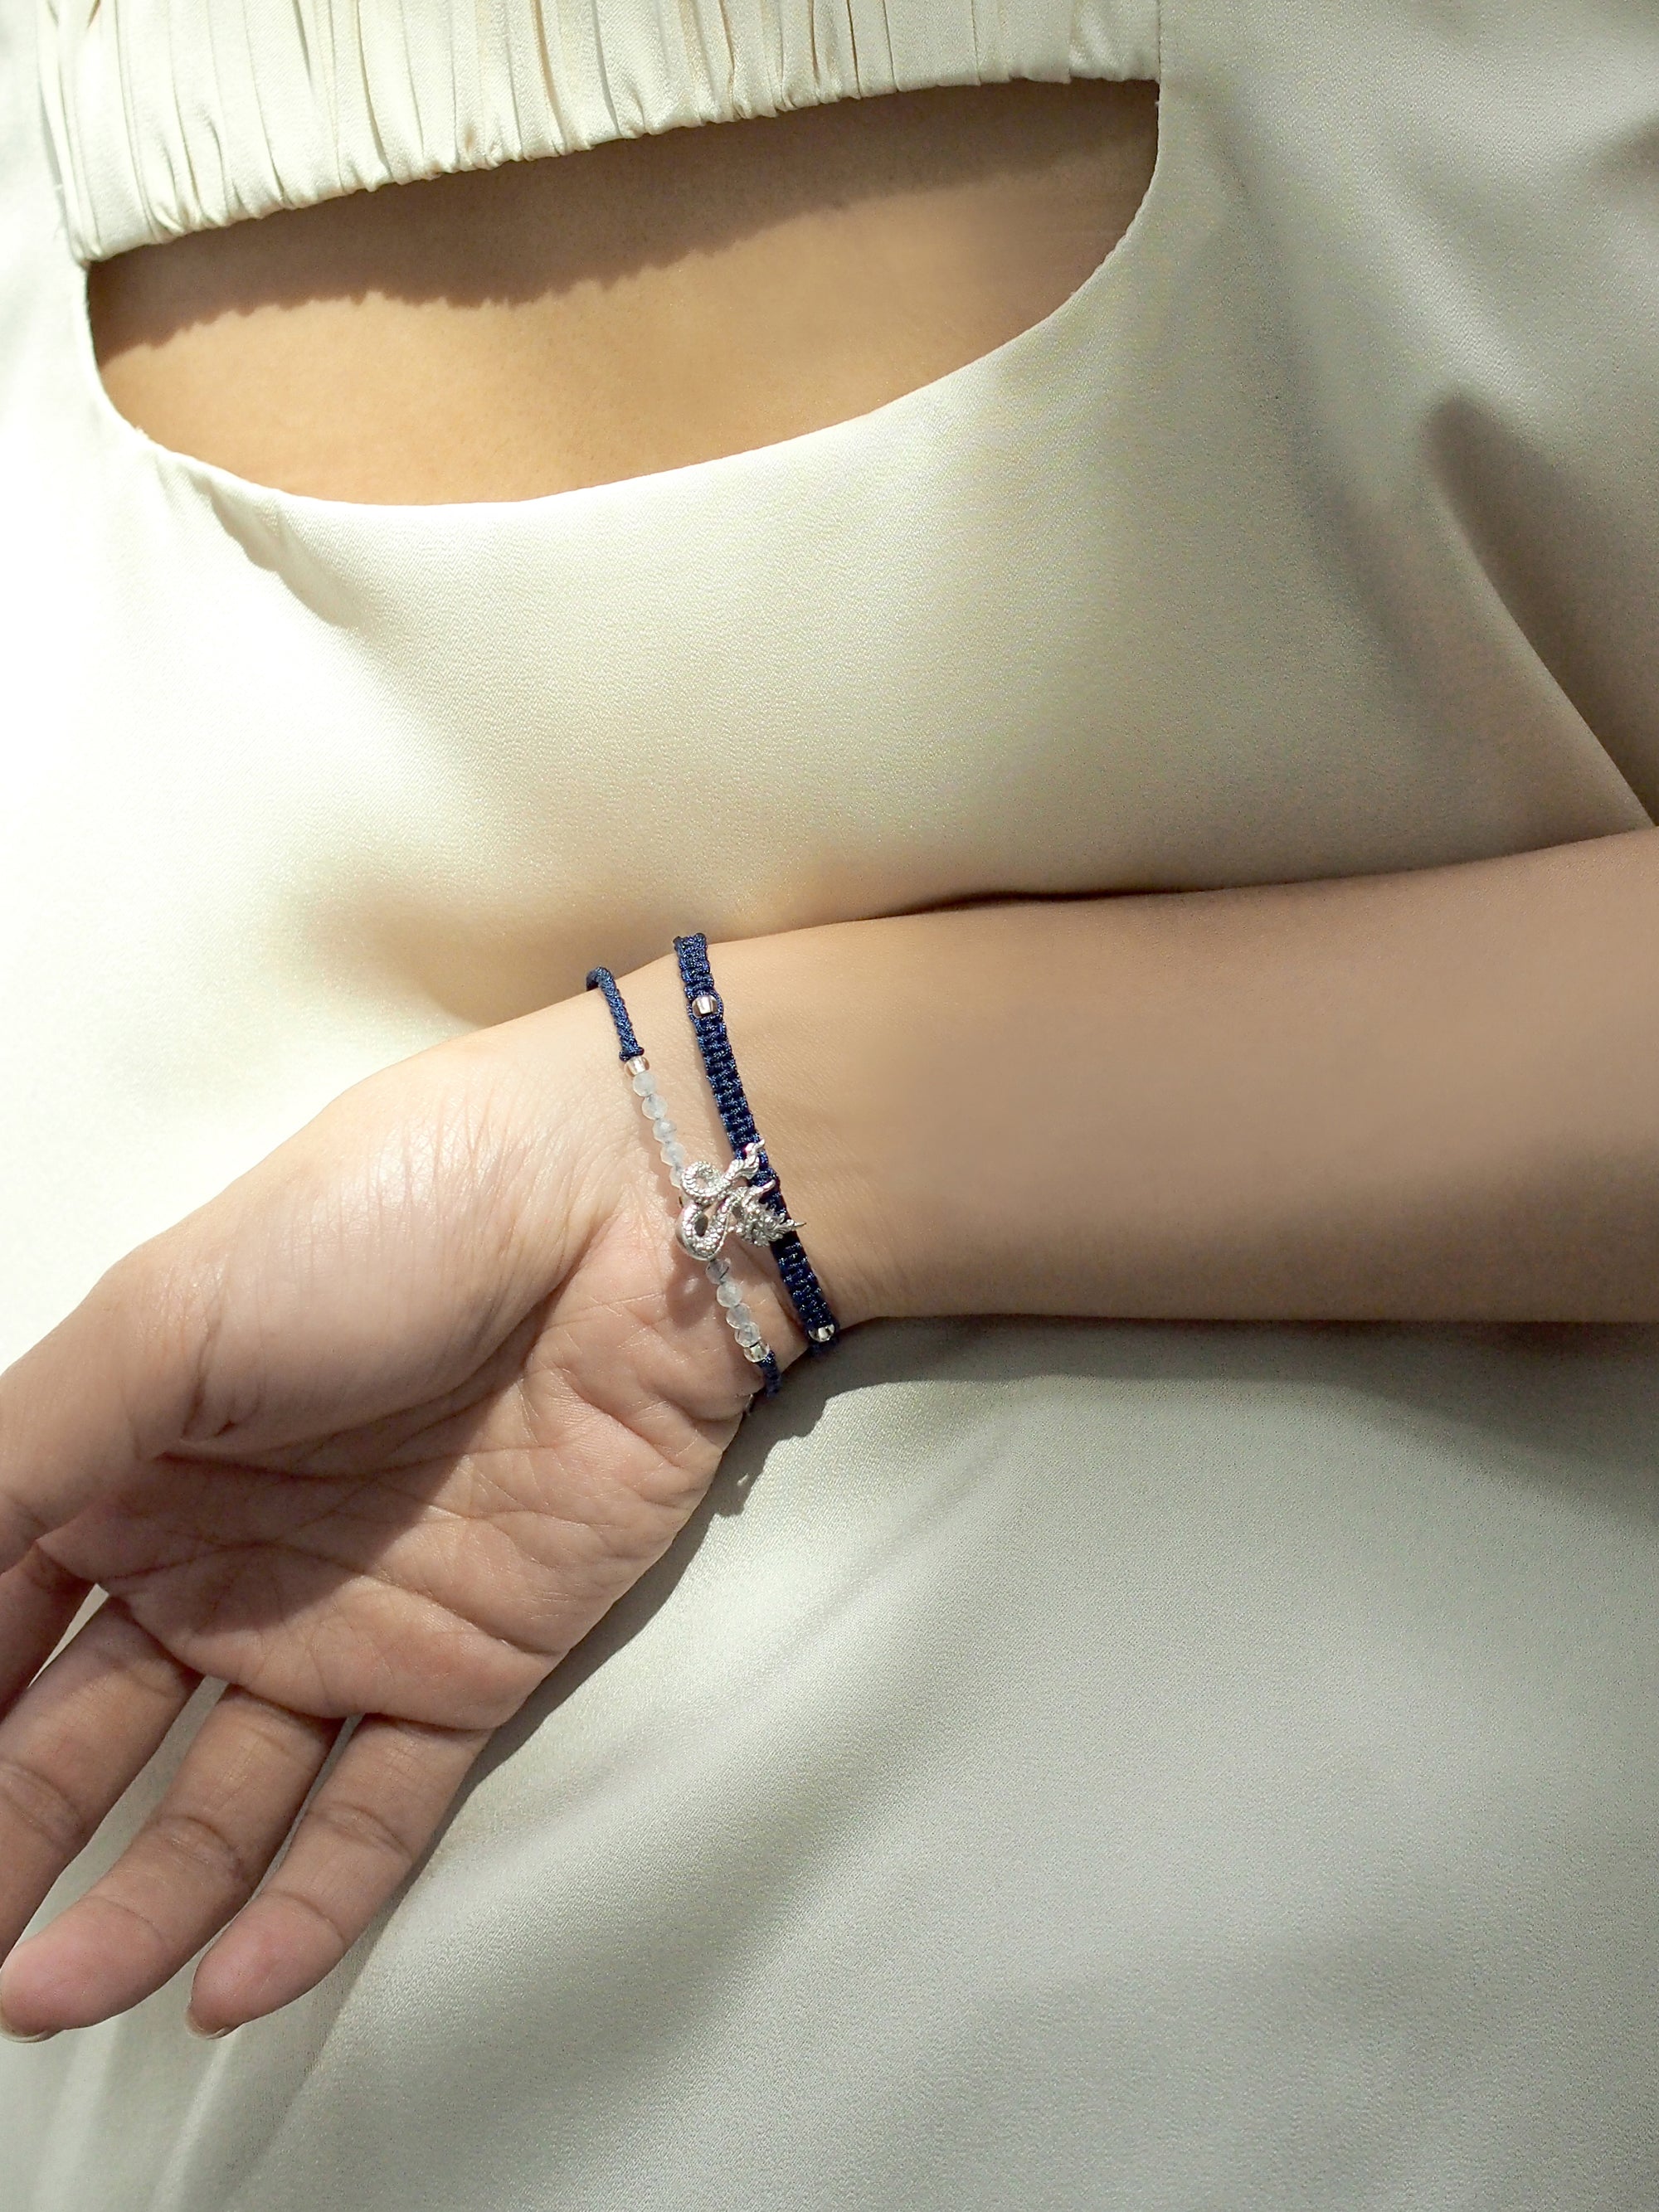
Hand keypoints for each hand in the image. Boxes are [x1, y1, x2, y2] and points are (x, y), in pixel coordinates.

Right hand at [0, 979, 802, 2039]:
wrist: (619, 1218)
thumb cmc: (378, 1231)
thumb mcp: (160, 1323)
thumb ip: (16, 1468)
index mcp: (131, 1470)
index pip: (1, 1627)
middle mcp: (223, 1563)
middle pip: (89, 1738)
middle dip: (14, 1846)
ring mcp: (347, 1625)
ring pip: (221, 1804)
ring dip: (141, 1907)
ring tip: (52, 1997)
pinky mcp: (469, 1670)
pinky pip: (377, 1814)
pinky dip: (306, 1906)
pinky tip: (225, 1984)